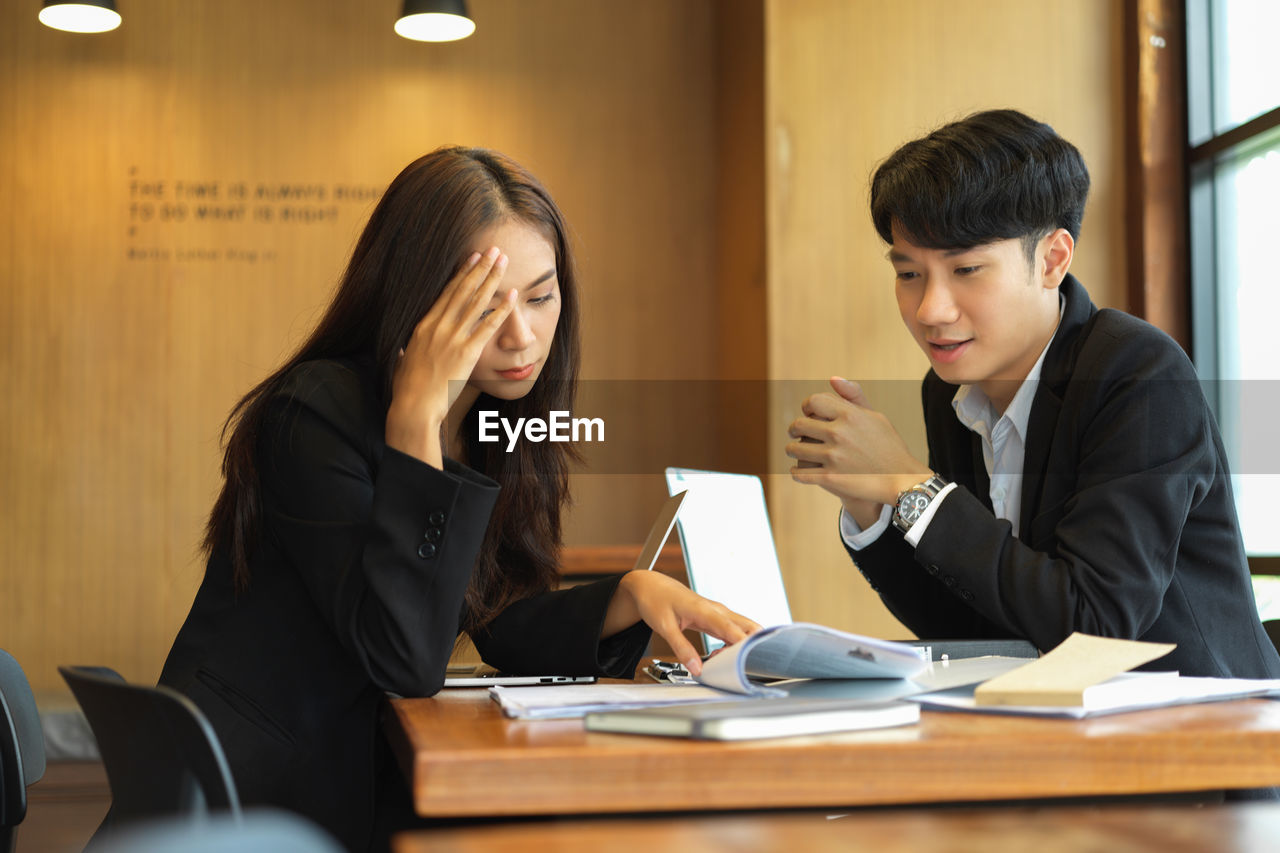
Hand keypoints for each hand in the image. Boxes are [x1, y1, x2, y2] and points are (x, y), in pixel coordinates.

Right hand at [385, 247, 516, 466]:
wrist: (413, 405)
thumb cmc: (407, 389)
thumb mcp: (403, 362)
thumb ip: (407, 351)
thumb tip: (405, 349)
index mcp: (423, 326)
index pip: (446, 293)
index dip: (462, 273)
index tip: (472, 257)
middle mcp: (438, 326)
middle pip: (463, 290)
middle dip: (480, 267)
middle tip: (493, 250)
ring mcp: (452, 338)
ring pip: (476, 301)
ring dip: (492, 279)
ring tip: (503, 262)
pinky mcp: (466, 353)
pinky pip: (488, 326)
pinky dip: (501, 309)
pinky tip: (512, 295)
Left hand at [603, 571, 760, 676]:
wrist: (651, 586)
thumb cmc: (656, 600)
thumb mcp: (664, 627)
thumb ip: (681, 648)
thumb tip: (696, 668)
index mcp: (705, 610)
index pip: (732, 628)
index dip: (743, 644)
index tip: (749, 660)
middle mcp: (717, 610)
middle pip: (748, 627)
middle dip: (752, 646)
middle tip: (742, 666)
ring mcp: (718, 613)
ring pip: (743, 629)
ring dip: (741, 647)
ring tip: (726, 663)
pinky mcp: (715, 617)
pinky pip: (733, 631)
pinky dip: (734, 644)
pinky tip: (722, 655)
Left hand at [786, 377, 931, 520]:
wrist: (899, 480)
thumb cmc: (887, 446)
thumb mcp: (875, 417)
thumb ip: (853, 396)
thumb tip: (832, 378)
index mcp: (850, 415)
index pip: (813, 401)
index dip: (806, 406)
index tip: (807, 413)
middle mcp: (839, 433)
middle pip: (799, 425)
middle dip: (794, 429)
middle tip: (795, 433)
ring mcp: (833, 456)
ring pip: (794, 449)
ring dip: (792, 450)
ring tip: (796, 451)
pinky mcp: (829, 477)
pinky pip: (798, 472)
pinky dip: (796, 472)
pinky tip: (799, 470)